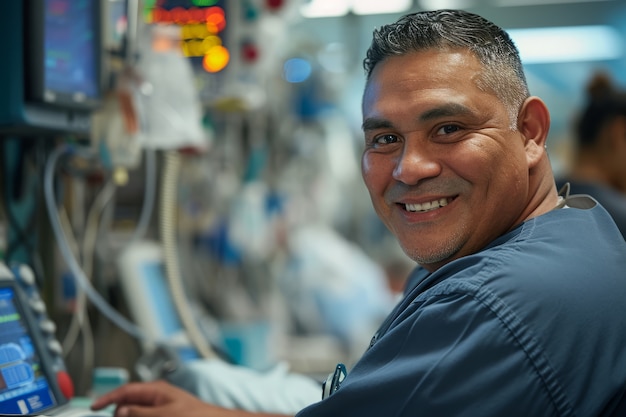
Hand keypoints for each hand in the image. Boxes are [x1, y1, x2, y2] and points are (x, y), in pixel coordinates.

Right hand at [90, 380, 236, 416]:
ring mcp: (159, 408)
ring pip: (135, 412)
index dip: (108, 398)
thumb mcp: (166, 414)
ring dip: (129, 414)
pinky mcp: (162, 416)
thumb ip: (141, 413)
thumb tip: (121, 411)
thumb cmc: (197, 415)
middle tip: (114, 416)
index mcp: (156, 390)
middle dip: (119, 413)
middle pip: (128, 405)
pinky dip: (137, 416)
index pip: (126, 390)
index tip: (94, 407)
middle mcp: (156, 397)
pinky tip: (135, 416)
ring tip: (124, 415)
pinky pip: (145, 416)